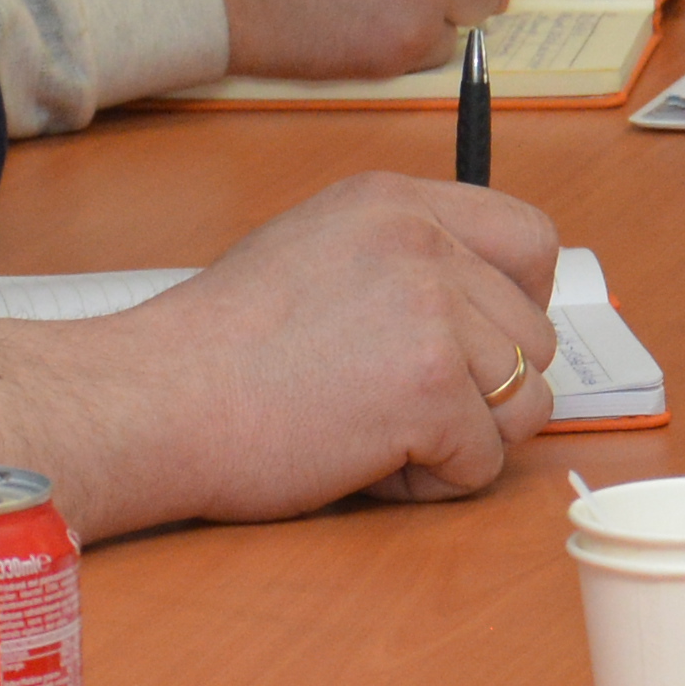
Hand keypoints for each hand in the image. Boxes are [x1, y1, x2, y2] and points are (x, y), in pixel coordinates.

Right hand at [0, 175, 567, 533]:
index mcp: (396, 201)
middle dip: (481, 389)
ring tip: (373, 434)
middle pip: (532, 337)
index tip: (473, 346)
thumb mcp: (317, 253)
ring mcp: (432, 313)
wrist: (152, 400)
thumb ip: (402, 265)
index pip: (530, 240)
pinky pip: (484, 463)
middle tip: (392, 405)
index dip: (516, 307)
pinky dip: (431, 483)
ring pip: (525, 402)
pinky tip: (362, 462)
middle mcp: (424, 242)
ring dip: (461, 438)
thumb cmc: (214, 350)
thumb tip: (485, 311)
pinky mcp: (430, 390)